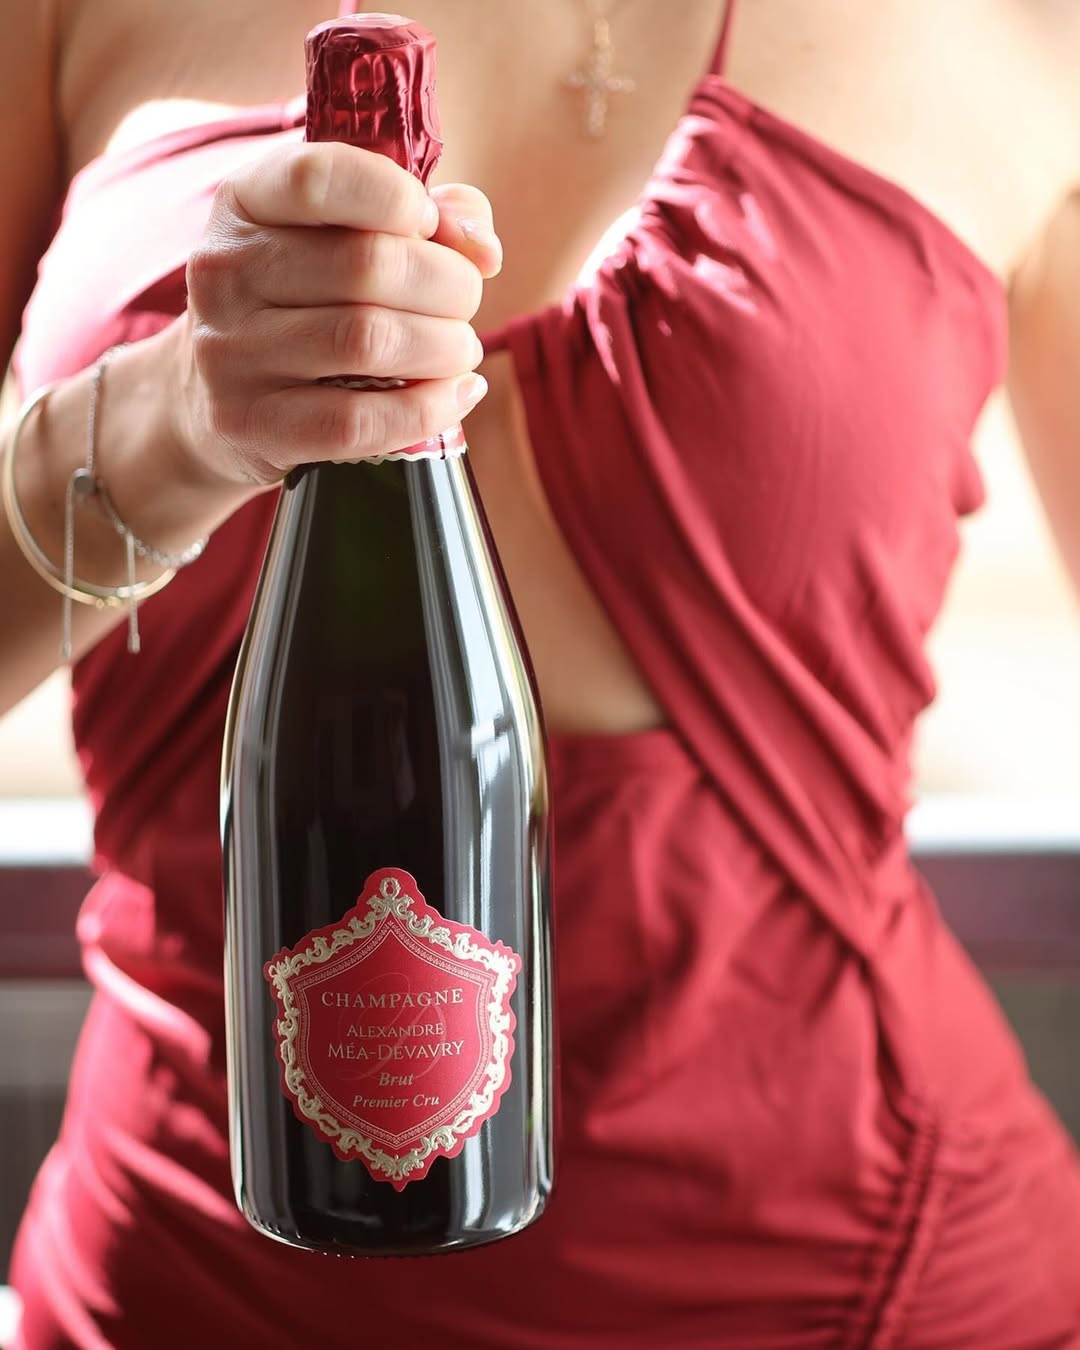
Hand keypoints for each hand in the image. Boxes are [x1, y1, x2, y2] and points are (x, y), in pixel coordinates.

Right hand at [171, 141, 501, 486]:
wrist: (211, 398)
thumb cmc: (303, 301)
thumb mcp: (343, 236)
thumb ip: (427, 217)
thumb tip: (484, 248)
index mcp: (245, 203)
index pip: (319, 176)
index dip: (398, 197)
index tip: (431, 226)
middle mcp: (225, 272)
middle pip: (368, 267)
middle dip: (449, 285)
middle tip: (466, 303)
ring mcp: (230, 353)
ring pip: (369, 342)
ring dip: (444, 349)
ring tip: (461, 351)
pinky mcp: (249, 424)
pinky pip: (357, 421)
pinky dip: (426, 409)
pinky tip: (454, 396)